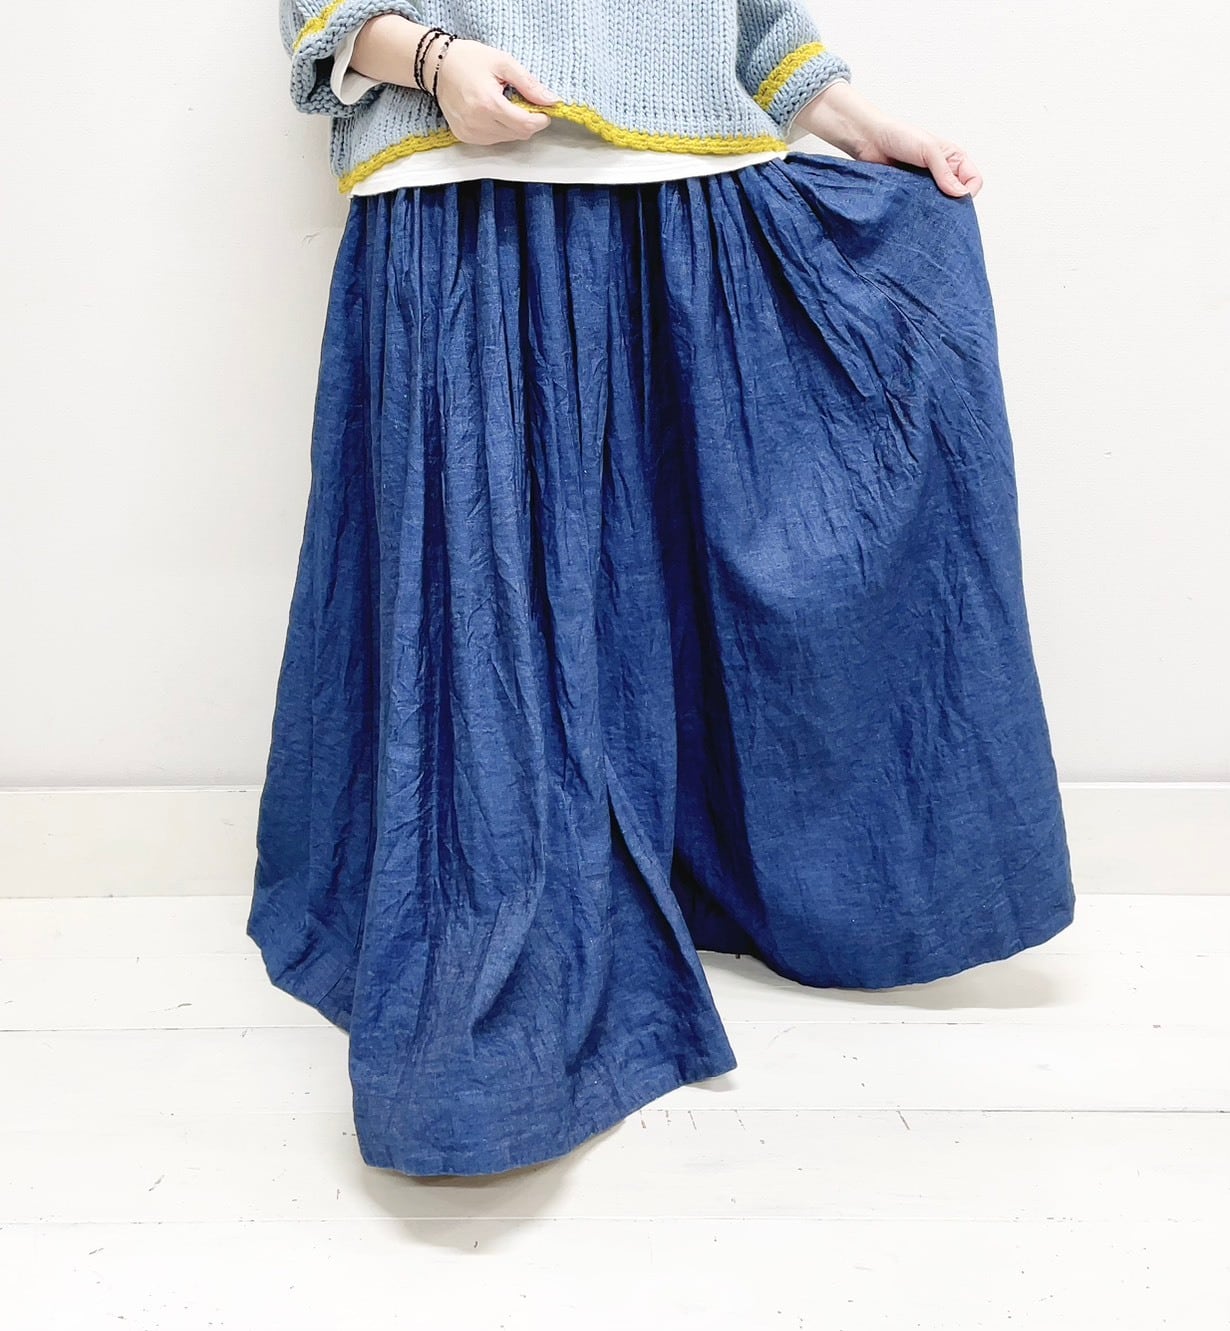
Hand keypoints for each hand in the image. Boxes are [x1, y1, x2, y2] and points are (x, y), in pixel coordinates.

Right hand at [431, 38, 560, 144]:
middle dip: (528, 121)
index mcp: (488, 103)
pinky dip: (500, 129)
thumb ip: (528, 83)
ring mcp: (469, 133)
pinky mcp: (464, 137)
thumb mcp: (502, 62)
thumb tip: (550, 100)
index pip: (525, 125)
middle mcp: (477, 123)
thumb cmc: (469, 59)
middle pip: (518, 134)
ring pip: (507, 139)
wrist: (436, 66)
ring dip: (514, 126)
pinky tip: (493, 113)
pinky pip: (492, 140)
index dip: (540, 119)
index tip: (545, 110)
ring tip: (505, 105)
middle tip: (524, 103)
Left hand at [791, 81, 982, 197]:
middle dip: (953, 205)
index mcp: (953, 159)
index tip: (954, 197)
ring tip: (923, 209)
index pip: (974, 181)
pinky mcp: (911, 195)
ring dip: (935, 210)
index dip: (969, 191)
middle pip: (958, 197)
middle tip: (938, 208)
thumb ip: (944, 172)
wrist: (869, 141)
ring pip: (940, 205)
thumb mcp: (928, 149)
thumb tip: (960, 194)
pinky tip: (913, 212)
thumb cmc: (899, 136)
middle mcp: (943, 173)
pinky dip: (920, 212)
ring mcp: (926, 186)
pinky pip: (921, 209)